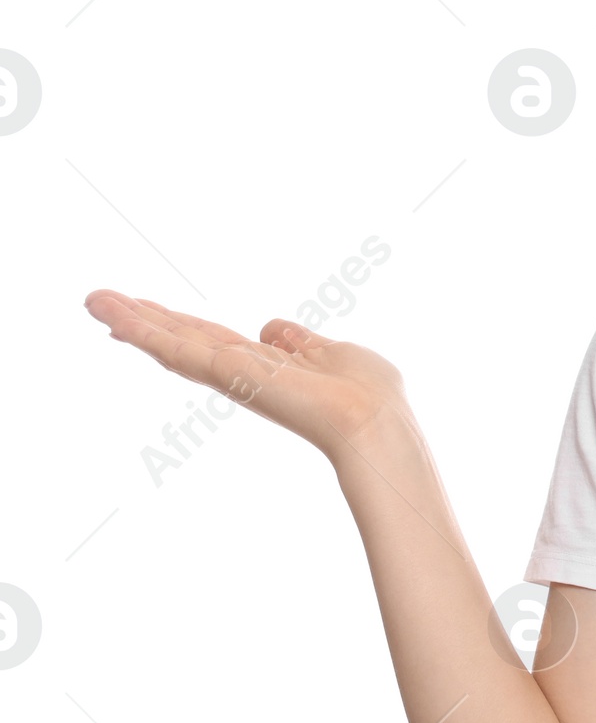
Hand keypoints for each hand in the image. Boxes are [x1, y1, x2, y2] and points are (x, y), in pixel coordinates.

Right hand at [84, 290, 410, 462]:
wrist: (375, 422)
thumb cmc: (370, 395)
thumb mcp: (333, 353)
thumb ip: (300, 341)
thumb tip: (270, 328)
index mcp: (270, 366)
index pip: (214, 340)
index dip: (181, 325)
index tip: (146, 310)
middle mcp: (246, 372)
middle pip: (185, 339)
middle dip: (144, 320)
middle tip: (98, 301)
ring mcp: (234, 376)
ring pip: (173, 343)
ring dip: (133, 320)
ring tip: (93, 300)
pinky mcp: (229, 376)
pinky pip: (179, 351)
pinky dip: (145, 331)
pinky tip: (114, 316)